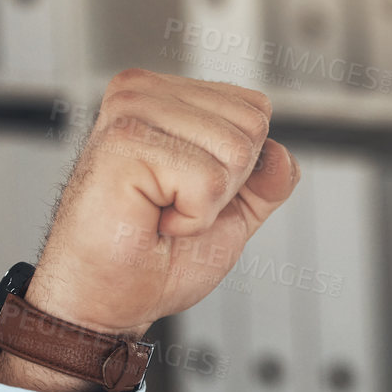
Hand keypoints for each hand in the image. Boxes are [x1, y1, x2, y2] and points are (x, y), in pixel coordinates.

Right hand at [0, 68, 298, 391]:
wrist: (108, 299)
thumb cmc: (154, 255)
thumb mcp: (232, 211)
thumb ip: (267, 179)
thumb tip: (283, 155)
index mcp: (165, 95)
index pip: (255, 110)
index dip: (240, 169)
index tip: (188, 192)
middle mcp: (143, 92)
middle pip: (252, 127)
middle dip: (227, 185)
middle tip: (171, 206)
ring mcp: (130, 113)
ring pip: (236, 152)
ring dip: (207, 203)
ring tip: (159, 211)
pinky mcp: (125, 144)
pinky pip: (209, 181)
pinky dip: (191, 217)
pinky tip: (151, 218)